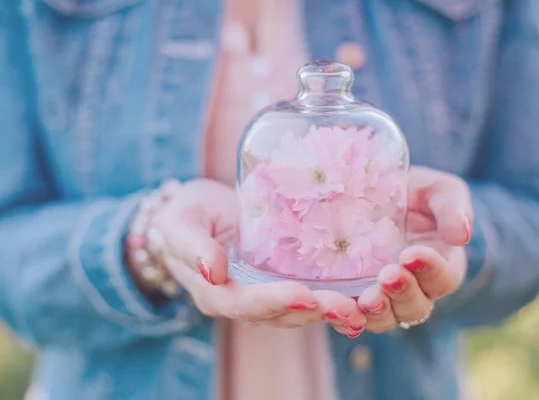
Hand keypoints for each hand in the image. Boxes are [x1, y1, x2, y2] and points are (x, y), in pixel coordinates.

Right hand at [153, 179, 367, 334]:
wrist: (198, 211)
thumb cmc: (185, 213)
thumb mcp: (179, 222)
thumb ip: (191, 245)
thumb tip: (210, 271)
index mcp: (214, 292)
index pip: (244, 304)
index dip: (274, 301)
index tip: (304, 296)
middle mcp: (241, 300)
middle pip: (278, 313)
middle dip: (314, 311)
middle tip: (347, 308)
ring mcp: (263, 292)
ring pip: (297, 310)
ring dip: (328, 311)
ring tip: (360, 309)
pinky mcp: (280, 279)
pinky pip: (306, 295)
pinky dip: (331, 299)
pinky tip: (359, 299)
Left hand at [357, 166, 471, 331]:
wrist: (370, 193)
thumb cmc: (413, 193)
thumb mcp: (436, 190)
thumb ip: (451, 207)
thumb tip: (461, 235)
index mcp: (439, 266)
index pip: (443, 279)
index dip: (431, 270)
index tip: (412, 253)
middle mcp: (413, 289)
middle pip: (414, 306)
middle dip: (403, 292)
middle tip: (388, 275)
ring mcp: (382, 297)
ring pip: (384, 318)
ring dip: (377, 311)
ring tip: (367, 298)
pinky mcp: (351, 297)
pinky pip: (350, 318)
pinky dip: (344, 318)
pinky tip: (335, 309)